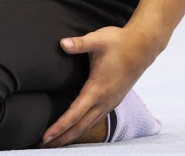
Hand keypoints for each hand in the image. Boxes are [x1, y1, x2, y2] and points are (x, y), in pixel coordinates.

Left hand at [40, 25, 161, 147]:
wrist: (143, 46)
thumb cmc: (118, 42)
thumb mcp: (97, 40)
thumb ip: (79, 43)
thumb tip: (62, 44)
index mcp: (97, 89)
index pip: (74, 114)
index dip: (59, 127)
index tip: (45, 136)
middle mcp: (104, 101)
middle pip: (80, 126)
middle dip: (61, 138)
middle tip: (42, 145)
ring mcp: (110, 102)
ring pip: (88, 125)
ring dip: (71, 135)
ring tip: (55, 143)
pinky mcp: (113, 100)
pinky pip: (95, 120)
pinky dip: (83, 128)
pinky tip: (75, 130)